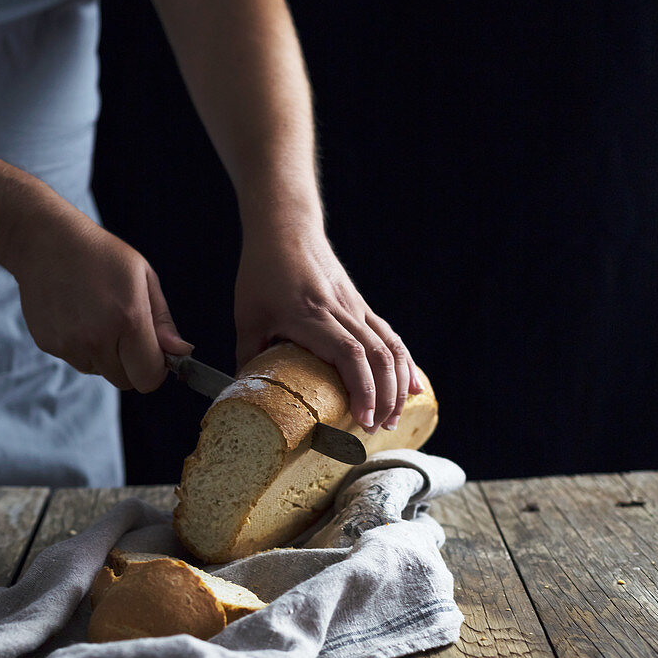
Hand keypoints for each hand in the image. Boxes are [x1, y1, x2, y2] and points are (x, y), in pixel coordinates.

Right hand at [13, 199, 192, 390]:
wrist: (47, 242)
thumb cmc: (102, 256)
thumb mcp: (144, 278)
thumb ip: (163, 321)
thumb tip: (181, 352)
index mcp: (128, 320)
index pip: (148, 378)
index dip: (155, 370)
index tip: (154, 354)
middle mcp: (97, 338)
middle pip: (125, 381)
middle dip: (131, 364)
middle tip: (125, 332)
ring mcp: (70, 344)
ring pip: (99, 372)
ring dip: (105, 356)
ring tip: (98, 318)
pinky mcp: (49, 345)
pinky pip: (76, 361)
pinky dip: (81, 348)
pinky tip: (78, 317)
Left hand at [234, 224, 424, 432]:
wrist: (286, 228)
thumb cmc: (263, 271)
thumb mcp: (247, 316)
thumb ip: (249, 357)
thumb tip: (246, 397)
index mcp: (310, 316)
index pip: (349, 354)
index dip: (362, 388)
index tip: (363, 419)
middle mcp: (340, 311)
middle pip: (377, 355)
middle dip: (384, 397)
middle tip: (377, 430)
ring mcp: (355, 306)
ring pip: (390, 346)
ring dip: (398, 384)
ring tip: (395, 418)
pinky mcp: (361, 305)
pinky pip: (389, 335)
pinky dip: (404, 363)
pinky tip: (411, 387)